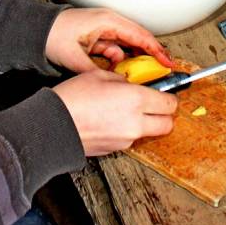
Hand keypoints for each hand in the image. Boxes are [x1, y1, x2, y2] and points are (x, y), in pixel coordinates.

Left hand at [45, 7, 173, 73]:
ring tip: (137, 78)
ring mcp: (103, 28)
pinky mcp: (97, 35)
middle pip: (137, 39)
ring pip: (125, 45)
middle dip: (147, 57)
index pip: (140, 35)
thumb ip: (98, 73)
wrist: (36, 30)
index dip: (157, 50)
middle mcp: (108, 22)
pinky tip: (117, 72)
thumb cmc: (53, 35)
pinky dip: (117, 60)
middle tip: (159, 73)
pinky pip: (114, 48)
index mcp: (108, 21)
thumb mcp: (77, 58)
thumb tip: (114, 87)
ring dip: (130, 60)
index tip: (168, 63)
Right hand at [52, 69, 177, 156]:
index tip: (166, 92)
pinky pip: (131, 139)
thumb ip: (121, 79)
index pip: (169, 103)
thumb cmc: (72, 98)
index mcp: (135, 100)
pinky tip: (111, 119)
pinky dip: (127, 130)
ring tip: (124, 110)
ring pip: (149, 132)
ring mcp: (127, 139)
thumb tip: (129, 83)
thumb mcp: (98, 75)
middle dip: (165, 114)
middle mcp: (136, 122)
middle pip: (168, 124)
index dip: (170, 96)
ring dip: (145, 122)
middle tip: (155, 103)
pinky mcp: (117, 149)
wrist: (54, 125)